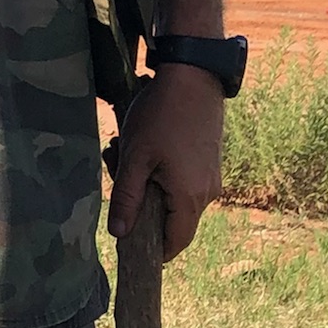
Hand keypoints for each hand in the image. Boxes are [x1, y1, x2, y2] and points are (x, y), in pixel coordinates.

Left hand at [107, 64, 225, 256]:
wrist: (194, 76)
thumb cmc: (162, 116)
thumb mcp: (135, 158)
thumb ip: (127, 199)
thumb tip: (120, 234)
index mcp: (190, 198)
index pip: (175, 243)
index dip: (152, 250)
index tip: (128, 241)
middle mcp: (207, 193)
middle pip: (172, 220)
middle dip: (140, 205)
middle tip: (116, 170)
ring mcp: (211, 177)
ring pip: (173, 198)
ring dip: (146, 183)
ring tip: (124, 151)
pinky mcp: (209, 162)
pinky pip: (182, 181)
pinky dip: (159, 171)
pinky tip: (142, 145)